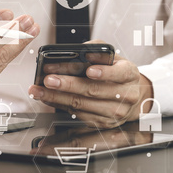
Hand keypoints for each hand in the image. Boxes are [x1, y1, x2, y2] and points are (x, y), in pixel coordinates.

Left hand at [28, 41, 153, 128]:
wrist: (133, 98)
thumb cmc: (119, 74)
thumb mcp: (115, 59)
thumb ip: (99, 51)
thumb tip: (80, 50)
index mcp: (129, 75)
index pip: (119, 73)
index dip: (104, 72)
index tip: (89, 70)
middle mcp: (125, 95)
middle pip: (93, 91)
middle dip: (68, 85)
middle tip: (49, 79)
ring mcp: (114, 112)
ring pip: (81, 105)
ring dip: (56, 97)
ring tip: (39, 90)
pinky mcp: (103, 122)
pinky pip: (78, 114)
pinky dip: (60, 105)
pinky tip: (47, 98)